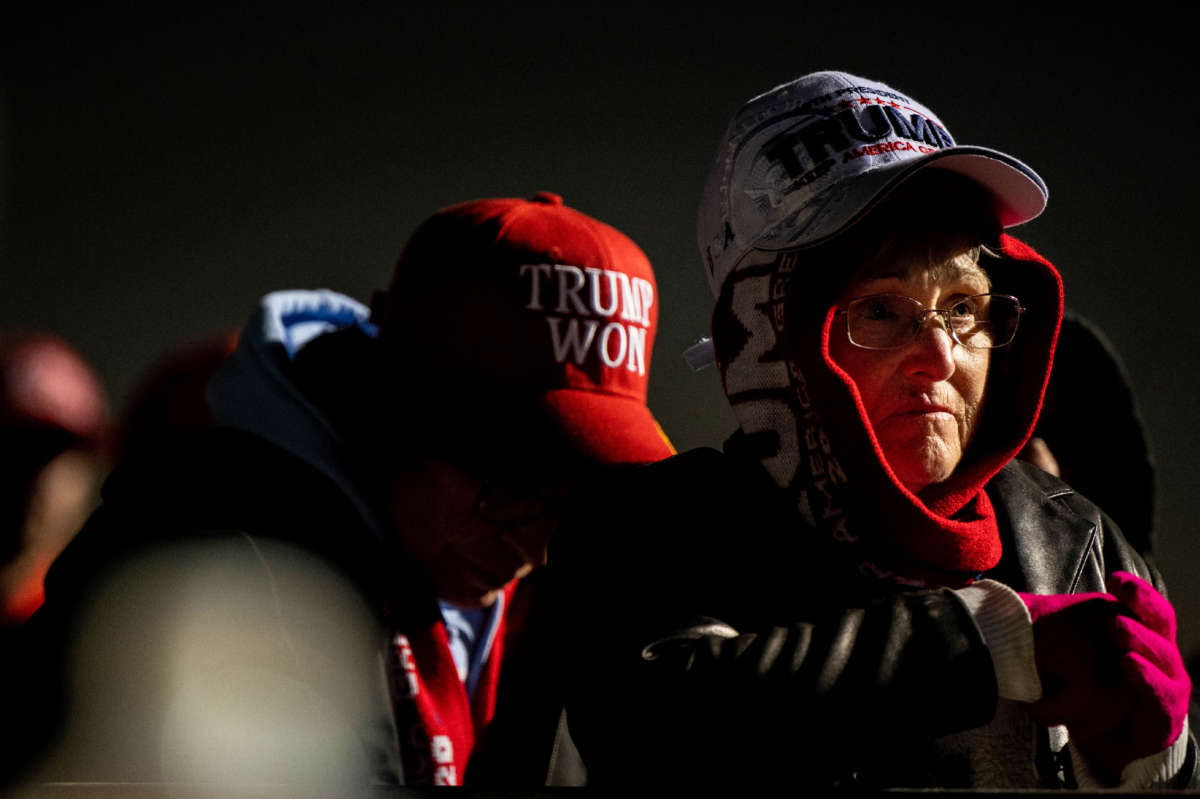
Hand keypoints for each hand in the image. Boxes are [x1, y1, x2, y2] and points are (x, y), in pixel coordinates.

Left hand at [1075, 573, 1189, 771]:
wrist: (1105, 743)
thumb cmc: (1086, 690)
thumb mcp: (1069, 658)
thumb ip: (1057, 632)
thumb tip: (1021, 607)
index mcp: (1141, 633)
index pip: (1144, 606)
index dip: (1135, 592)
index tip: (1115, 580)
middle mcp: (1160, 655)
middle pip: (1160, 623)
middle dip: (1142, 607)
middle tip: (1118, 594)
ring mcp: (1168, 685)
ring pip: (1162, 656)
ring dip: (1140, 639)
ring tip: (1116, 627)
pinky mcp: (1165, 719)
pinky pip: (1160, 698)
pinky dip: (1147, 680)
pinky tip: (1129, 664)